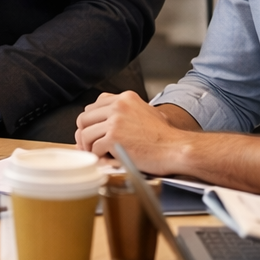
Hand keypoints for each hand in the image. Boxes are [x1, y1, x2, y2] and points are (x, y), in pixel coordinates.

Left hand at [74, 91, 190, 172]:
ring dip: (89, 147)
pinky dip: (98, 157)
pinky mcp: (113, 138)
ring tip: (97, 155)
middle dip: (84, 134)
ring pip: (85, 134)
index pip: (94, 106)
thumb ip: (127, 112)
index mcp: (125, 98)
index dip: (90, 122)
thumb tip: (106, 122)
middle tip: (88, 146)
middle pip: (84, 118)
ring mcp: (115, 121)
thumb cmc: (164, 137)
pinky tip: (106, 160)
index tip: (92, 133)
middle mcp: (118, 106)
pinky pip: (94, 149)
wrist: (175, 148)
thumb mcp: (146, 113)